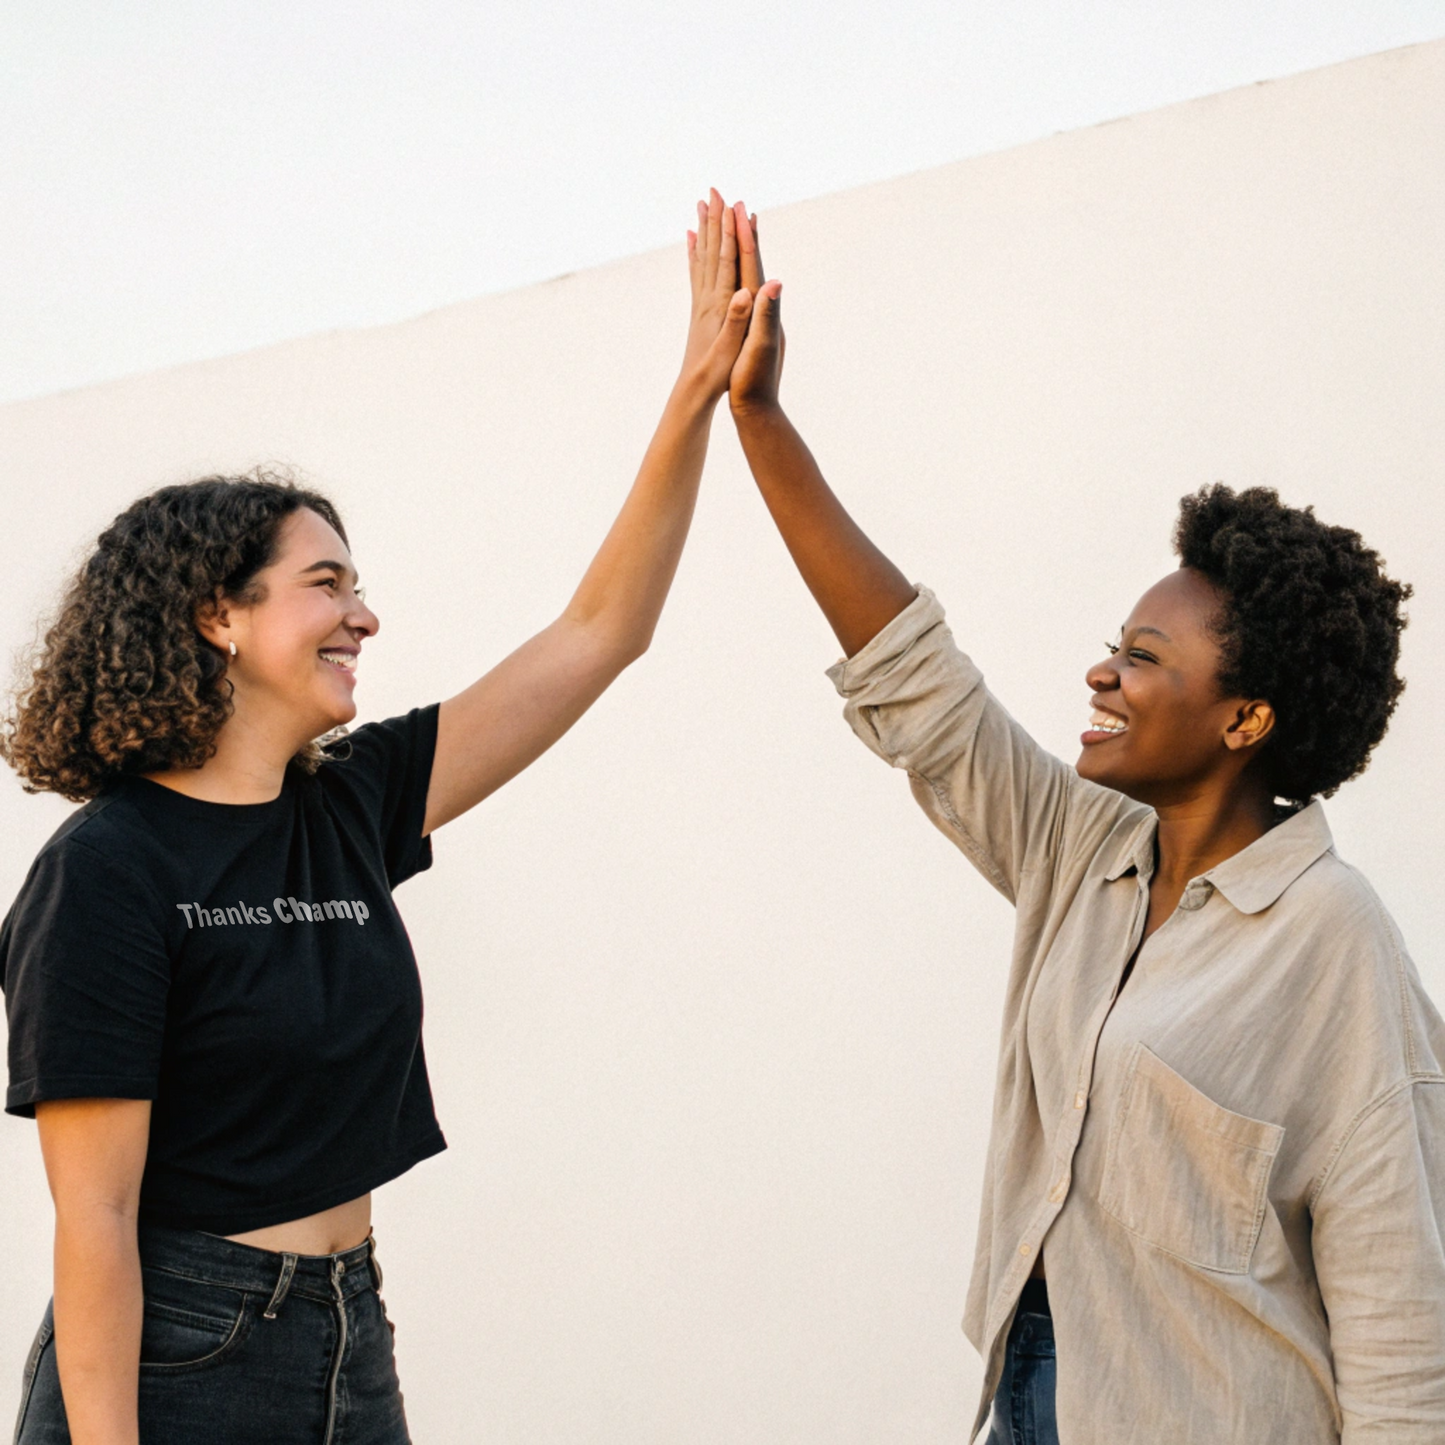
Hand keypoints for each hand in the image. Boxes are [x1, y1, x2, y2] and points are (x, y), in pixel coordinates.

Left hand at [680, 188, 754, 403]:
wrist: (693, 391)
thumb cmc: (716, 374)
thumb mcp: (731, 348)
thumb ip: (738, 320)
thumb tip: (745, 292)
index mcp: (720, 304)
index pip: (726, 260)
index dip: (730, 231)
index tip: (731, 204)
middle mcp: (708, 298)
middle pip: (712, 251)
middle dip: (715, 221)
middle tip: (714, 191)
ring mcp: (702, 303)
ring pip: (704, 258)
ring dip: (705, 231)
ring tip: (702, 206)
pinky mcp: (700, 311)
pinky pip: (698, 275)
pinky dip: (696, 254)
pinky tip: (693, 242)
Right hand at [729, 204, 783, 417]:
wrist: (758, 411)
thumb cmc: (754, 383)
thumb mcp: (760, 347)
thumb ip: (766, 314)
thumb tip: (775, 283)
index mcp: (765, 312)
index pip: (755, 266)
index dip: (746, 238)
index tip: (739, 209)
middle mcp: (767, 311)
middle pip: (755, 265)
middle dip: (745, 236)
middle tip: (737, 205)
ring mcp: (760, 320)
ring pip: (749, 277)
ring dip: (742, 253)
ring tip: (736, 229)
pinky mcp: (752, 331)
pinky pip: (743, 295)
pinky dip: (737, 279)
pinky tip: (735, 276)